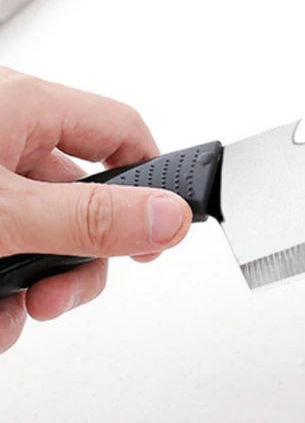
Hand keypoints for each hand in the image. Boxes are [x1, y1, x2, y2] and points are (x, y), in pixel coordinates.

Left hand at [0, 68, 191, 352]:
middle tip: (59, 298)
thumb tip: (169, 218)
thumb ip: (89, 218)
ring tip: (6, 317)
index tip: (155, 233)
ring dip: (31, 286)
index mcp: (22, 104)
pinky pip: (1, 241)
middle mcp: (1, 130)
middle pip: (81, 199)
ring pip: (36, 231)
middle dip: (76, 261)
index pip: (122, 132)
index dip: (153, 181)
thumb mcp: (2, 212)